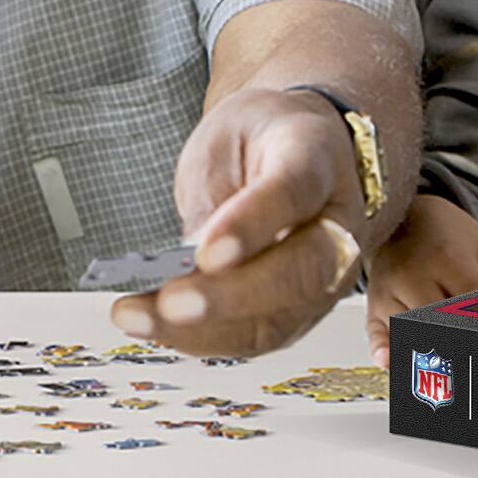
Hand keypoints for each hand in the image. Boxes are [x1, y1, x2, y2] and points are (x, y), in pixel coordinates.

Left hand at [110, 87, 368, 356]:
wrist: (294, 149)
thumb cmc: (258, 141)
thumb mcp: (228, 138)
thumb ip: (216, 197)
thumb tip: (187, 262)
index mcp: (318, 159)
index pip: (294, 192)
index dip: (252, 224)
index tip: (206, 251)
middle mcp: (337, 223)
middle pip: (302, 271)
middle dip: (231, 296)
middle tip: (171, 302)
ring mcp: (326, 275)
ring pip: (279, 319)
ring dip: (204, 330)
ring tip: (140, 318)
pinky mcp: (299, 311)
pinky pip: (254, 337)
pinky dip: (200, 339)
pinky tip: (155, 326)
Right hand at [363, 194, 477, 361]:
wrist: (404, 215)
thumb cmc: (450, 238)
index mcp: (448, 258)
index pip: (471, 303)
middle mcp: (413, 274)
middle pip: (438, 321)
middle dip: (462, 342)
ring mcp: (388, 291)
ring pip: (409, 331)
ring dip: (431, 352)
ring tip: (452, 371)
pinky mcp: (373, 305)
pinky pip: (376, 333)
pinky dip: (384, 349)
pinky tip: (391, 363)